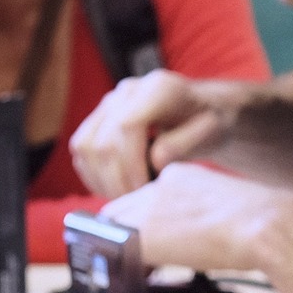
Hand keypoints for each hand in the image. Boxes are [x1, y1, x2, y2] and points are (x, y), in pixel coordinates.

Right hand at [71, 70, 244, 199]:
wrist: (201, 109)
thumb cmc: (210, 120)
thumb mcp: (212, 131)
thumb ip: (184, 143)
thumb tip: (155, 160)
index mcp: (159, 88)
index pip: (126, 126)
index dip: (131, 165)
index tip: (144, 191)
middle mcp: (128, 90)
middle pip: (103, 142)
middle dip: (117, 180)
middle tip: (136, 204)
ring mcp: (109, 102)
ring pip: (85, 146)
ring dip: (101, 180)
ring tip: (125, 198)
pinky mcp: (98, 117)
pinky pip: (81, 148)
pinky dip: (93, 174)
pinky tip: (114, 188)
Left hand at [100, 162, 292, 272]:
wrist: (268, 227)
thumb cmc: (264, 222)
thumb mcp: (227, 206)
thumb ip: (200, 214)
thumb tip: (194, 236)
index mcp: (181, 174)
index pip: (145, 197)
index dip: (147, 222)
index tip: (160, 240)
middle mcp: (160, 185)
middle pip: (123, 210)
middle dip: (130, 235)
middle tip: (145, 260)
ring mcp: (150, 208)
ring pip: (117, 229)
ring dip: (126, 249)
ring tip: (146, 271)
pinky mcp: (145, 232)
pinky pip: (120, 251)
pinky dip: (129, 266)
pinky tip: (148, 277)